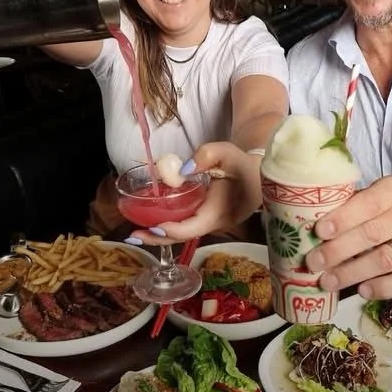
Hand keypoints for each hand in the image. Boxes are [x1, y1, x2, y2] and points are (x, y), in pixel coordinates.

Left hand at [127, 143, 262, 245]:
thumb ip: (207, 155)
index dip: (172, 229)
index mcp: (219, 212)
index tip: (153, 225)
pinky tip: (148, 224)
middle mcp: (213, 223)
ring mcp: (208, 224)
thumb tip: (182, 170)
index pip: (193, 227)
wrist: (259, 174)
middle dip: (157, 238)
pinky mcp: (204, 219)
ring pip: (182, 234)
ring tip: (135, 234)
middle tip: (132, 236)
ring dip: (158, 235)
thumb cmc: (243, 164)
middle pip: (183, 237)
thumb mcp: (228, 153)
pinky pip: (184, 227)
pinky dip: (166, 228)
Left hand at [304, 176, 391, 298]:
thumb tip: (306, 228)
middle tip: (313, 263)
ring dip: (352, 273)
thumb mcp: (374, 200)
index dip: (343, 218)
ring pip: (385, 259)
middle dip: (339, 250)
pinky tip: (362, 292)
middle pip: (372, 233)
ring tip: (327, 282)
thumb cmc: (389, 213)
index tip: (320, 231)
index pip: (369, 202)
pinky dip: (382, 288)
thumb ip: (349, 209)